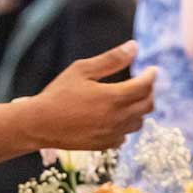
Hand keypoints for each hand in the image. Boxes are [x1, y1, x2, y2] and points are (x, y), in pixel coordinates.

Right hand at [29, 42, 155, 150]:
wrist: (40, 124)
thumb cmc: (58, 93)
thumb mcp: (82, 70)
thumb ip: (111, 59)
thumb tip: (134, 47)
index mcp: (113, 97)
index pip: (145, 86)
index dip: (152, 76)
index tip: (152, 70)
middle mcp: (117, 118)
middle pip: (147, 105)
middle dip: (149, 92)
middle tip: (142, 84)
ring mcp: (112, 134)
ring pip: (138, 122)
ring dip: (138, 109)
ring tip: (128, 99)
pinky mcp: (105, 145)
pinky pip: (125, 136)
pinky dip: (125, 125)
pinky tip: (114, 117)